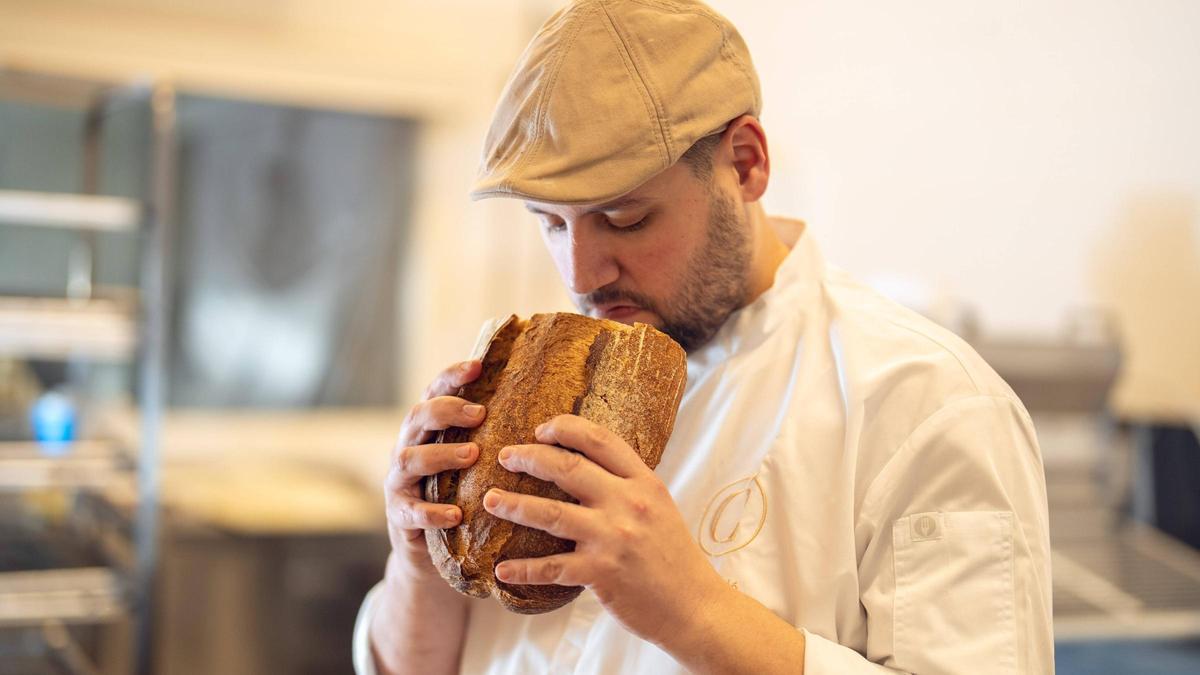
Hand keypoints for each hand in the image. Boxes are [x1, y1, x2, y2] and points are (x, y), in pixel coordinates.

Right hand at [384, 359, 487, 577]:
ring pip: (409, 460)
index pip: (433, 392)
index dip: (452, 377)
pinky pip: (410, 512)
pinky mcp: (399, 517)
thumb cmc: (459, 497)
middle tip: (479, 413)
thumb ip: (490, 436)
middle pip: (416, 418)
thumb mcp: (472, 464)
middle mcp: (407, 448)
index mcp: (426, 430)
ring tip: (472, 455)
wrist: (428, 555)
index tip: (477, 366)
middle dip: (446, 411)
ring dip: (440, 455)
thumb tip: (545, 409)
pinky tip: (456, 515)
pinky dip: (432, 512)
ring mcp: (399, 482)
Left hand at [480, 414, 725, 645]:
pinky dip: (522, 569)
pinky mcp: (600, 573)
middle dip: (529, 457)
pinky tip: (503, 569)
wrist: (695, 606)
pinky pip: (551, 567)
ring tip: (490, 500)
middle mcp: (628, 503)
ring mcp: (613, 538)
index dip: (565, 428)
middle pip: (567, 467)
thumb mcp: (660, 507)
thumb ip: (627, 486)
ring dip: (514, 505)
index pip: (600, 440)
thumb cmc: (674, 556)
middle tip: (505, 456)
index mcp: (644, 482)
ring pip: (550, 513)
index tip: (540, 429)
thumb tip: (587, 465)